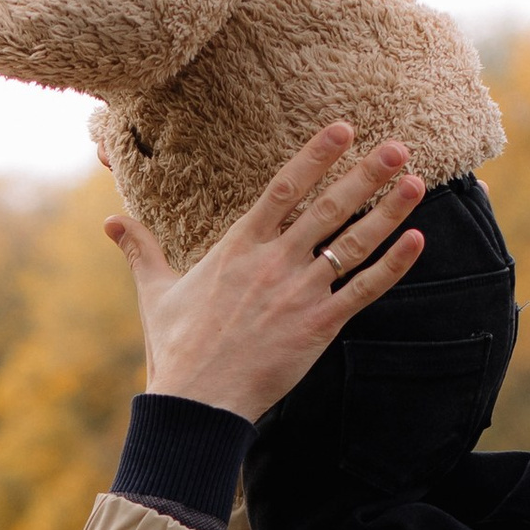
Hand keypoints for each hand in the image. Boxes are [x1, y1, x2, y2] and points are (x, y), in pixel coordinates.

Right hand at [110, 123, 426, 422]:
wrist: (197, 400)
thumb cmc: (176, 348)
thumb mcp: (156, 292)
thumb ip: (141, 251)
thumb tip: (111, 224)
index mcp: (239, 247)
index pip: (283, 188)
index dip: (316, 155)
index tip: (344, 128)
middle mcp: (274, 262)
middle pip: (328, 207)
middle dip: (366, 174)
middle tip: (399, 147)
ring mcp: (299, 293)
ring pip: (353, 242)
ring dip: (388, 210)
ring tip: (419, 182)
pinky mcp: (318, 326)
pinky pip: (363, 289)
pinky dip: (393, 266)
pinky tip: (417, 240)